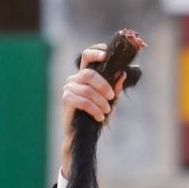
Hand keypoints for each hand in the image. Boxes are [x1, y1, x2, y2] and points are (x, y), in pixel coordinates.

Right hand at [59, 44, 127, 178]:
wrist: (84, 134)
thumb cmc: (96, 116)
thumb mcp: (110, 102)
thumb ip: (115, 90)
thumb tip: (122, 75)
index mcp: (86, 76)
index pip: (87, 56)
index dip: (96, 52)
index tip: (106, 55)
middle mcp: (75, 79)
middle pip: (89, 74)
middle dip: (104, 85)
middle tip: (111, 97)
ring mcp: (69, 88)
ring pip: (88, 90)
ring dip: (100, 101)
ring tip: (106, 111)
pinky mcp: (66, 99)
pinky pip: (83, 101)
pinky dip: (94, 109)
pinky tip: (100, 117)